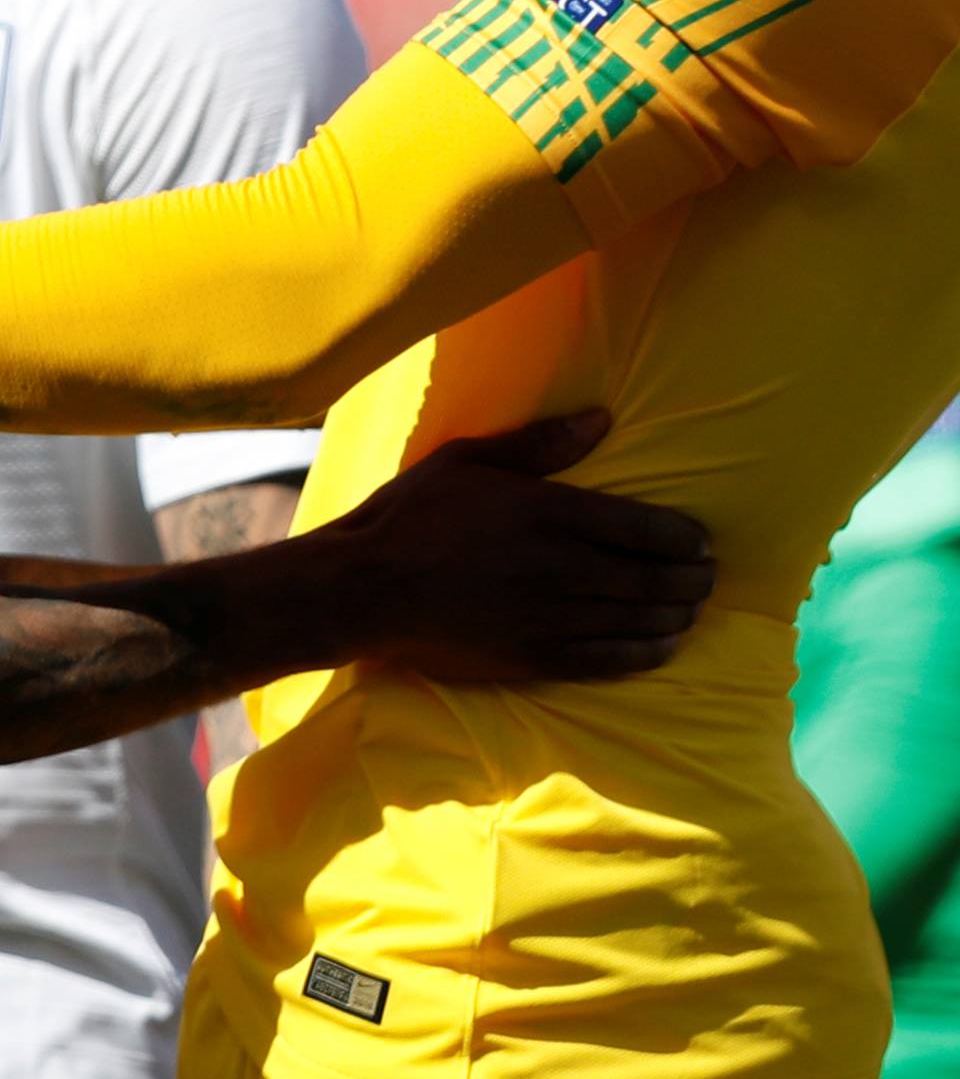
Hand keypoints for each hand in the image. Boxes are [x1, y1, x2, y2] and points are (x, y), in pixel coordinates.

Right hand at [324, 409, 713, 680]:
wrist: (366, 589)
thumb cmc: (412, 514)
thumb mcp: (468, 459)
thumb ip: (540, 443)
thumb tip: (603, 418)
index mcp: (546, 513)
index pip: (639, 527)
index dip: (681, 537)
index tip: (703, 541)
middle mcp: (558, 568)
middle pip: (648, 578)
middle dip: (690, 579)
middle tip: (710, 576)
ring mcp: (548, 618)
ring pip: (635, 620)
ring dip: (675, 615)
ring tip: (693, 608)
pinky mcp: (532, 657)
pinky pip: (605, 660)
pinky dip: (642, 653)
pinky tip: (663, 647)